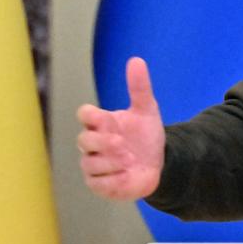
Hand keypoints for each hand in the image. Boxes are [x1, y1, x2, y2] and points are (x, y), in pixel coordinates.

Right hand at [76, 57, 165, 200]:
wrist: (158, 162)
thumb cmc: (146, 134)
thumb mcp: (147, 110)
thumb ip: (139, 87)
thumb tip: (136, 60)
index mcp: (102, 122)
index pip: (84, 115)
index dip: (90, 116)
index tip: (104, 118)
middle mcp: (93, 143)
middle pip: (83, 140)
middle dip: (103, 143)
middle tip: (123, 145)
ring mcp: (93, 163)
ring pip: (89, 163)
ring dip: (111, 162)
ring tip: (131, 161)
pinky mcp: (98, 184)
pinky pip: (97, 183)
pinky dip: (113, 180)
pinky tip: (127, 175)